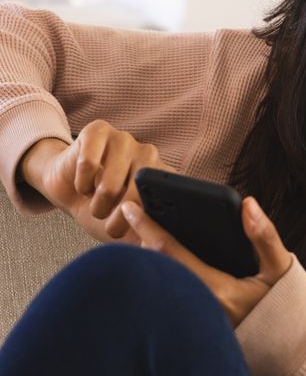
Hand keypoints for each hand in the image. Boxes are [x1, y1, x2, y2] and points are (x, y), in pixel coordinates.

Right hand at [20, 121, 175, 243]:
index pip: (166, 196)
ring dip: (99, 205)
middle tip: (111, 227)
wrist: (68, 188)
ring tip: (96, 208)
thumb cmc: (103, 209)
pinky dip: (81, 184)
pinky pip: (88, 164)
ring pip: (111, 183)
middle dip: (121, 218)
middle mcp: (148, 154)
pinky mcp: (98, 130)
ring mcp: (124, 139)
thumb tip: (159, 245)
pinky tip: (82, 186)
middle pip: (139, 191)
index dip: (149, 218)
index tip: (135, 232)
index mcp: (161, 176)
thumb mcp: (127, 228)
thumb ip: (146, 233)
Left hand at [120, 194, 292, 326]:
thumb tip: (247, 204)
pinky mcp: (189, 328)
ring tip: (150, 238)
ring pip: (157, 284)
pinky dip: (160, 277)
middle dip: (142, 241)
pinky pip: (164, 298)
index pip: (170, 252)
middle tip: (138, 218)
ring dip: (149, 260)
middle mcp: (198, 308)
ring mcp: (191, 321)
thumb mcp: (281, 269)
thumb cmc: (283, 306)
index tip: (129, 206)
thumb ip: (265, 236)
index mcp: (218, 290)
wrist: (286, 348)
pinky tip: (163, 266)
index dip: (146, 226)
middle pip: (155, 268)